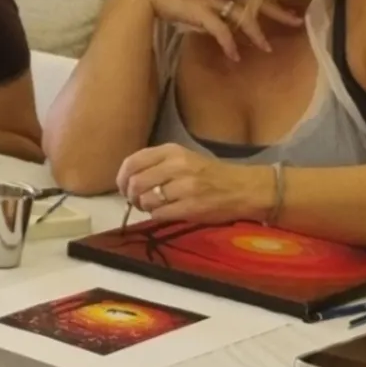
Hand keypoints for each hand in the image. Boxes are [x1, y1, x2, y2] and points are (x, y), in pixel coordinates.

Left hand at [115, 143, 271, 223]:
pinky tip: (166, 213)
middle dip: (131, 196)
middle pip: (135, 183)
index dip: (122, 178)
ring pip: (146, 200)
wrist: (243, 188)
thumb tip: (127, 180)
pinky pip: (159, 214)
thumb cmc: (210, 174)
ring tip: (154, 206)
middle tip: (138, 201)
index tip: (124, 187)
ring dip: (144, 207)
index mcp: (172, 151)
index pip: (132, 162)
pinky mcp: (191, 207)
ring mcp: (185, 187)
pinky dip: (157, 216)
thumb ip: (156, 164)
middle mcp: (177, 166)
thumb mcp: (183, 158)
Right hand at [122, 0, 302, 63]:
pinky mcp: (199, 9)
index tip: (290, 10)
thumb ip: (206, 15)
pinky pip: (219, 28)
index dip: (271, 2)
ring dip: (255, 31)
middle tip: (297, 21)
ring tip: (267, 47)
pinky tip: (235, 55)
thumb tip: (216, 30)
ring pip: (241, 14)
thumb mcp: (192, 4)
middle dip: (277, 11)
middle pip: (255, 1)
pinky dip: (228, 41)